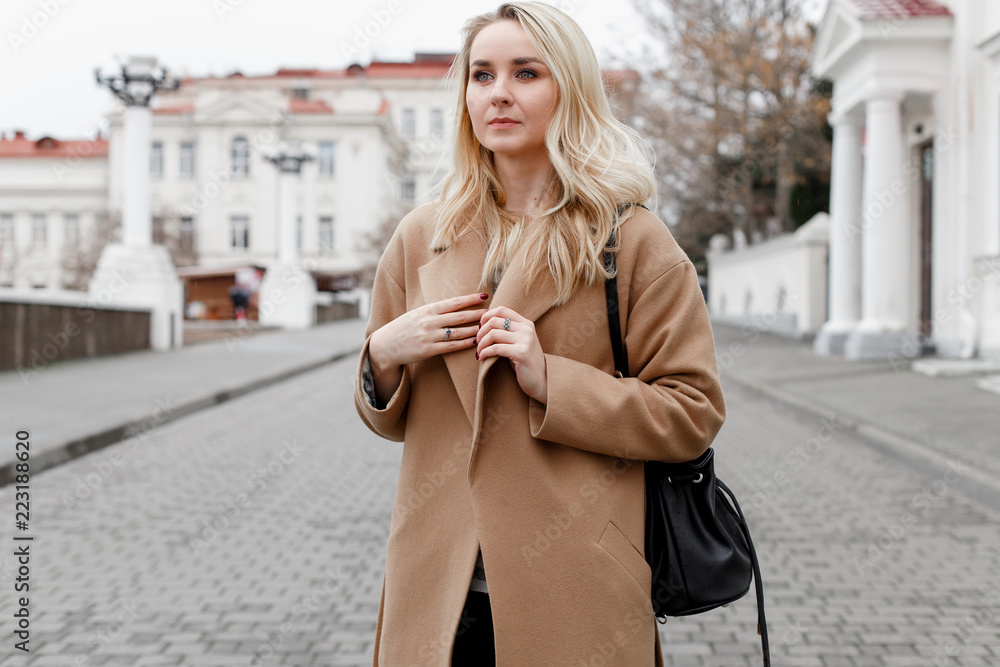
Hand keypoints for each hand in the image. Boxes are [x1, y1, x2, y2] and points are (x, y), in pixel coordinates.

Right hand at [370, 291, 487, 370]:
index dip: (470, 299)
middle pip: (459, 316)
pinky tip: (475, 342)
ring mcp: (429, 336)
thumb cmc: (404, 327)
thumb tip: (456, 305)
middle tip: (492, 312)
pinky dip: (465, 344)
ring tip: (487, 328)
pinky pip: (451, 347)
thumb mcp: (418, 313)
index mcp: (428, 309)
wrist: (386, 344)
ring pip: (458, 332)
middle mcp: (430, 321)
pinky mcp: (429, 350)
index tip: (484, 296)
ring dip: (474, 330)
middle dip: (477, 314)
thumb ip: (435, 311)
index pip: (454, 302)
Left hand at [477, 306, 546, 402]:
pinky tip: (481, 357)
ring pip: (493, 334)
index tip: (480, 327)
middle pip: (495, 321)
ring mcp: (525, 340)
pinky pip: (495, 348)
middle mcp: (526, 329)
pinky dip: (485, 352)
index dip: (486, 316)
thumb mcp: (519, 342)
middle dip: (481, 331)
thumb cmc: (525, 362)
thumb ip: (507, 331)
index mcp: (526, 323)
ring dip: (481, 343)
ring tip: (479, 351)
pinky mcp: (521, 353)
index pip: (502, 310)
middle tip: (477, 342)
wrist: (541, 380)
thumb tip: (484, 324)